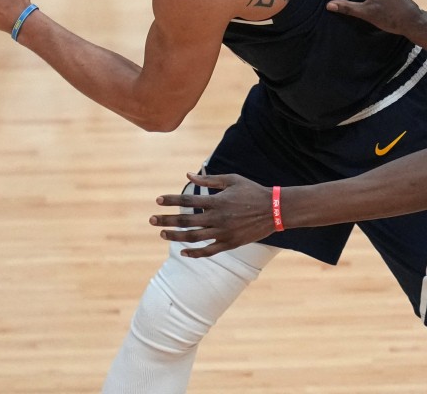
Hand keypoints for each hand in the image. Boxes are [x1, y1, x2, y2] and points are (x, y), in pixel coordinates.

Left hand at [150, 173, 274, 257]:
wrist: (274, 209)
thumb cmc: (252, 191)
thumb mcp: (232, 180)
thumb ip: (210, 180)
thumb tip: (188, 175)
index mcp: (217, 201)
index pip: (188, 200)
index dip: (171, 200)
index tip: (157, 201)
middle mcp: (218, 218)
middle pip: (186, 221)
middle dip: (166, 220)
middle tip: (151, 220)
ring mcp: (223, 233)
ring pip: (193, 238)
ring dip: (175, 236)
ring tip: (162, 233)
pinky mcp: (230, 243)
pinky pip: (208, 251)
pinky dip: (194, 253)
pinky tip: (183, 251)